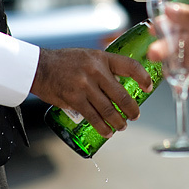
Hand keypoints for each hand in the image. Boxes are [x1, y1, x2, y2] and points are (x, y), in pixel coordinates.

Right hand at [31, 48, 153, 136]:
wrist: (40, 67)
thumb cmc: (65, 61)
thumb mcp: (89, 56)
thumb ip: (104, 67)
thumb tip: (121, 82)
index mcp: (102, 58)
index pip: (129, 66)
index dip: (143, 78)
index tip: (148, 88)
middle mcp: (95, 70)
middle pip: (121, 94)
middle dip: (131, 109)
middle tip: (135, 115)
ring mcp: (85, 85)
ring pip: (108, 109)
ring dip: (118, 122)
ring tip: (122, 126)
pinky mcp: (74, 99)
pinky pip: (93, 117)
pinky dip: (102, 127)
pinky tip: (107, 132)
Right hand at [148, 5, 188, 92]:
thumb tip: (169, 8)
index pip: (180, 22)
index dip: (165, 24)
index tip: (153, 27)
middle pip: (176, 44)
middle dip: (163, 48)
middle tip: (154, 53)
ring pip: (179, 62)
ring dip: (169, 66)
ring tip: (165, 70)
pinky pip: (187, 81)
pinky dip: (180, 83)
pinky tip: (176, 84)